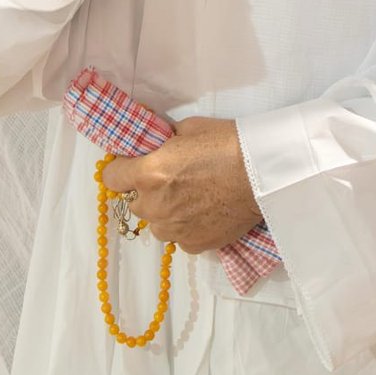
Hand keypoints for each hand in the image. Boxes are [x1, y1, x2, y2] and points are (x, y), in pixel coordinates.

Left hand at [102, 118, 261, 253]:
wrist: (263, 173)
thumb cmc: (228, 143)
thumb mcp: (189, 128)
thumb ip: (163, 140)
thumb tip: (153, 144)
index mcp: (149, 173)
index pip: (111, 177)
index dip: (121, 169)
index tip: (132, 165)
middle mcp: (155, 206)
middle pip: (134, 203)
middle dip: (147, 191)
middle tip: (173, 179)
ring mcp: (174, 230)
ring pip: (157, 224)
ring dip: (165, 212)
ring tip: (191, 198)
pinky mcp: (195, 245)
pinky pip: (180, 237)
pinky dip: (187, 226)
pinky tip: (206, 211)